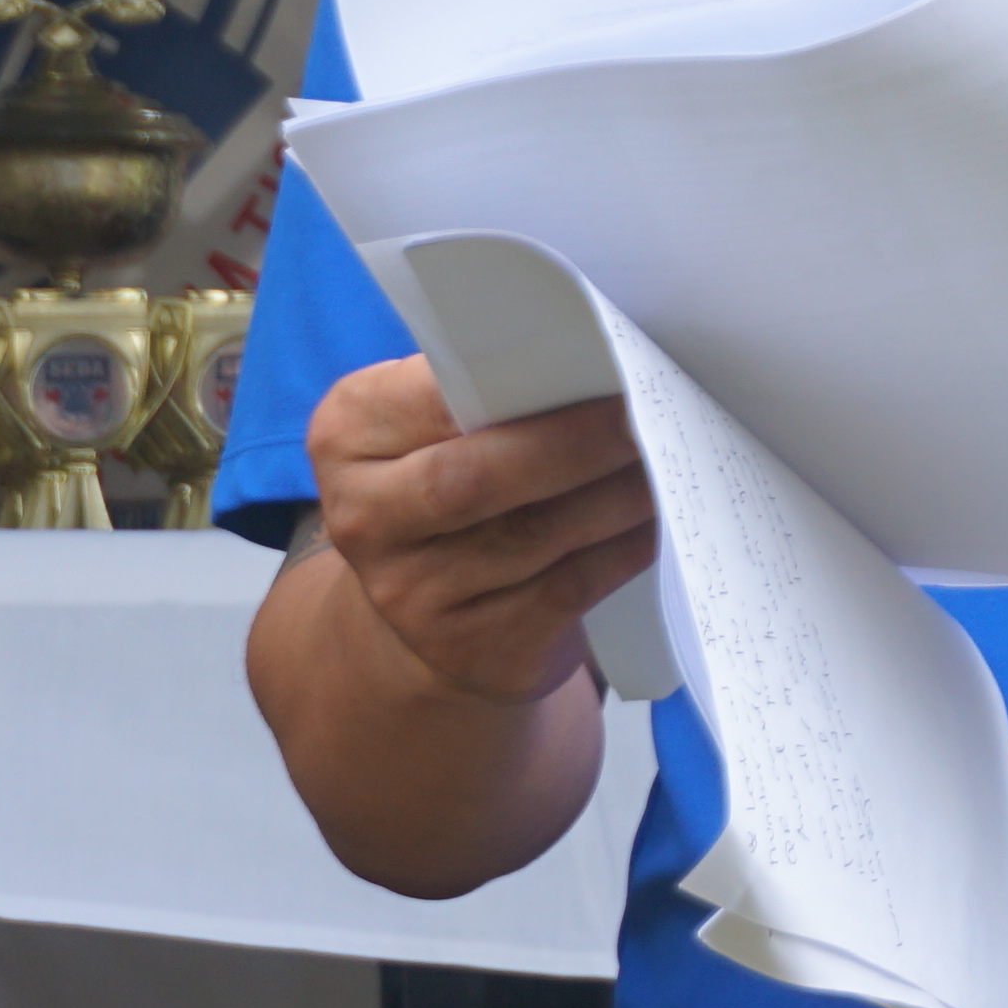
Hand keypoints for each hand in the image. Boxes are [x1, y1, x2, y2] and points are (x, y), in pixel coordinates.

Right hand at [301, 355, 657, 705]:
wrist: (424, 620)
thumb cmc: (445, 489)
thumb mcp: (427, 432)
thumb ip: (477, 395)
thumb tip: (590, 361)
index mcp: (344, 438)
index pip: (431, 398)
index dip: (516, 381)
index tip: (593, 357)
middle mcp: (364, 522)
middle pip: (476, 478)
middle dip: (573, 442)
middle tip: (643, 409)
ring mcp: (413, 599)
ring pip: (533, 536)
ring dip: (614, 492)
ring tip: (663, 453)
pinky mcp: (476, 651)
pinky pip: (566, 589)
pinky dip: (622, 547)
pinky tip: (656, 517)